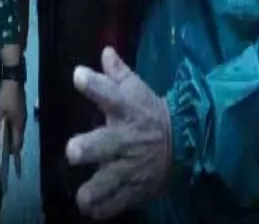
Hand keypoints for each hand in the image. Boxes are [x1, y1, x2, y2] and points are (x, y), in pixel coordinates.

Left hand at [0, 79, 25, 178]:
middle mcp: (22, 121)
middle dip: (14, 145)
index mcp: (18, 123)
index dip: (14, 151)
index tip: (11, 161)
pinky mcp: (20, 109)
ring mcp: (22, 114)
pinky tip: (7, 129)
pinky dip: (13, 129)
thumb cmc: (6, 97)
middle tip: (7, 154)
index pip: (17, 141)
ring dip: (13, 137)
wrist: (13, 80)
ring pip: (19, 130)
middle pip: (19, 137)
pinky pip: (17, 123)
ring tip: (6, 144)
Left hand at [68, 47, 171, 219]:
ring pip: (107, 182)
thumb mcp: (138, 90)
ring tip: (83, 196)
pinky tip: (91, 207)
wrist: (185, 142)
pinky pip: (115, 204)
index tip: (78, 76)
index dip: (93, 84)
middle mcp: (125, 138)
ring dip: (92, 190)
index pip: (110, 93)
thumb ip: (118, 73)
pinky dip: (101, 209)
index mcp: (127, 110)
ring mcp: (130, 167)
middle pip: (103, 144)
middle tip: (73, 152)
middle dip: (86, 148)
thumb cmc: (151, 114)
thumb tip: (104, 50)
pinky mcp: (135, 189)